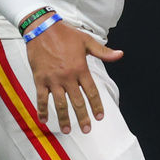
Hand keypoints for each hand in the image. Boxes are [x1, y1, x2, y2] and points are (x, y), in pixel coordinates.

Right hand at [26, 19, 122, 133]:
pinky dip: (42, 110)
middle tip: (87, 130)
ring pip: (59, 104)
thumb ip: (103, 52)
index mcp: (81, 68)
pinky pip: (41, 98)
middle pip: (77, 102)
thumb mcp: (87, 41)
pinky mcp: (40, 79)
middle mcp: (68, 76)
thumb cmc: (66, 34)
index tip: (99, 117)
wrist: (42, 28)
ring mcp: (53, 79)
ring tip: (67, 130)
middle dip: (82, 117)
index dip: (96, 105)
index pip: (91, 91)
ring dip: (64, 119)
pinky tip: (44, 120)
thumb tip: (120, 55)